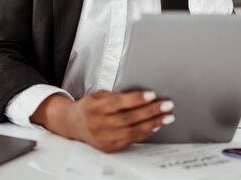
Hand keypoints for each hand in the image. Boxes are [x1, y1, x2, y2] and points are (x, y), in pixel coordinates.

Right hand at [30, 90, 174, 152]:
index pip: (118, 103)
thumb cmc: (89, 106)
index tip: (151, 94)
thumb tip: (141, 96)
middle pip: (129, 118)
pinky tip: (155, 126)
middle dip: (151, 111)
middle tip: (166, 105)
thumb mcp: (99, 95)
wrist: (73, 124)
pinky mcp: (109, 147)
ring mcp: (104, 137)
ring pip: (133, 131)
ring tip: (167, 116)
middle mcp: (99, 124)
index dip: (136, 99)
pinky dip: (145, 132)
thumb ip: (117, 96)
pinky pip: (131, 140)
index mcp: (95, 107)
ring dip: (153, 123)